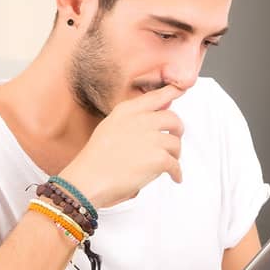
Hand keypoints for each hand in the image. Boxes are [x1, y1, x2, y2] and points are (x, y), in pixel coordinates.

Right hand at [57, 84, 184, 208]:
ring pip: (176, 144)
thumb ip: (132, 120)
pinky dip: (177, 173)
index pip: (156, 96)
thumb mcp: (109, 128)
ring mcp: (150, 138)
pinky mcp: (158, 158)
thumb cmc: (95, 160)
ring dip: (175, 155)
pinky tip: (174, 177)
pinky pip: (175, 164)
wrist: (88, 180)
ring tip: (168, 164)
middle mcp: (140, 120)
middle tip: (174, 141)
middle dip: (177, 131)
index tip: (181, 89)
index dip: (172, 92)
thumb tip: (156, 118)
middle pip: (173, 119)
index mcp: (126, 110)